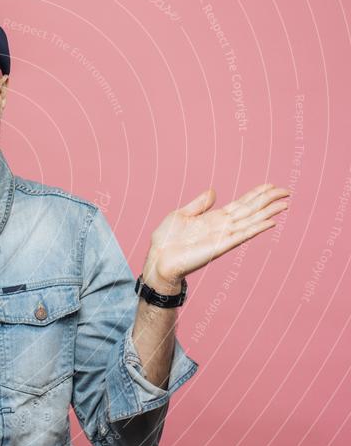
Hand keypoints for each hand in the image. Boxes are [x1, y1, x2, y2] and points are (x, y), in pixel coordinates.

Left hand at [142, 183, 290, 291]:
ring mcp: (222, 236)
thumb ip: (199, 204)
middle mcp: (222, 227)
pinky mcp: (219, 246)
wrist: (158, 259)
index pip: (240, 204)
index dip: (255, 195)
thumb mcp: (181, 215)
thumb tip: (213, 192)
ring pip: (250, 222)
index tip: (271, 186)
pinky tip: (270, 222)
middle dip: (267, 201)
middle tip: (286, 191)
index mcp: (213, 218)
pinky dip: (256, 229)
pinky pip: (242, 236)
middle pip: (250, 211)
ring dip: (268, 213)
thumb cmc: (167, 240)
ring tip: (285, 204)